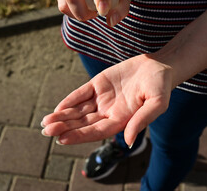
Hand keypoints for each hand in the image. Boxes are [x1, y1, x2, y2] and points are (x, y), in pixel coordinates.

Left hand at [41, 54, 172, 146]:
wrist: (158, 66)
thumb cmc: (161, 86)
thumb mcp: (157, 104)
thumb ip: (142, 121)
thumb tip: (128, 140)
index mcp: (122, 120)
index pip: (96, 132)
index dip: (79, 135)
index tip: (62, 139)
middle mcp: (109, 112)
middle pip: (84, 123)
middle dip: (65, 127)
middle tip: (46, 130)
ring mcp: (103, 98)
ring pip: (79, 110)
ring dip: (63, 116)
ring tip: (45, 122)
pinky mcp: (99, 84)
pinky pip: (81, 94)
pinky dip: (69, 100)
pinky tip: (57, 108)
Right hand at [56, 0, 131, 25]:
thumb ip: (121, 8)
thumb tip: (111, 22)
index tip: (103, 12)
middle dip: (82, 13)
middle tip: (94, 14)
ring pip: (64, 4)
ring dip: (78, 14)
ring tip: (89, 9)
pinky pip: (62, 5)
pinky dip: (72, 11)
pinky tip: (82, 5)